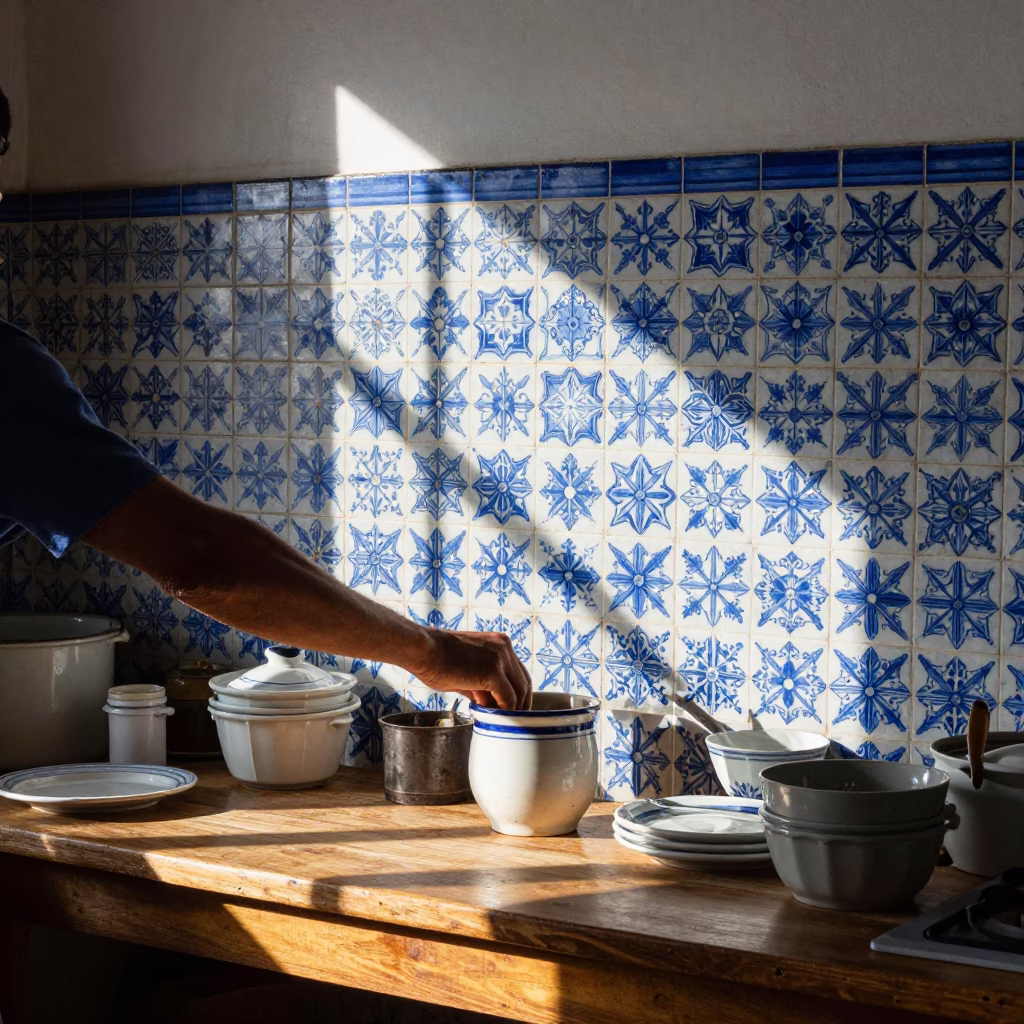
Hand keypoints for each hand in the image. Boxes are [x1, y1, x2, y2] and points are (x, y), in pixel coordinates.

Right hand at [412, 630, 531, 709]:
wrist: (423, 649)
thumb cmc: (436, 659)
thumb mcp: (464, 671)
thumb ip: (479, 686)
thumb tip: (486, 704)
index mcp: (499, 643)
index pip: (518, 672)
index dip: (518, 693)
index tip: (513, 709)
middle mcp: (504, 647)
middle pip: (524, 682)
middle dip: (521, 704)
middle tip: (513, 721)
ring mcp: (501, 658)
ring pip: (519, 692)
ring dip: (512, 710)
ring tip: (501, 723)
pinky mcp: (493, 672)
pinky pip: (508, 698)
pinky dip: (503, 711)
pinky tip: (493, 718)